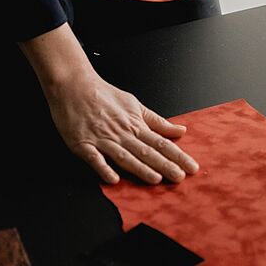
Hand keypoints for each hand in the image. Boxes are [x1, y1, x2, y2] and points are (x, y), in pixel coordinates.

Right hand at [45, 72, 198, 184]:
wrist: (74, 86)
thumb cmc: (104, 95)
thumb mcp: (135, 105)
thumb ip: (157, 121)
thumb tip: (180, 130)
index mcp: (135, 125)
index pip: (161, 143)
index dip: (177, 156)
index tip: (192, 167)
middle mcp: (122, 134)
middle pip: (147, 152)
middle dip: (165, 165)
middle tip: (180, 178)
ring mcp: (102, 139)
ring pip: (124, 156)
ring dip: (140, 168)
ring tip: (156, 179)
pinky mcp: (83, 144)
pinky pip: (94, 158)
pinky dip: (103, 168)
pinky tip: (113, 179)